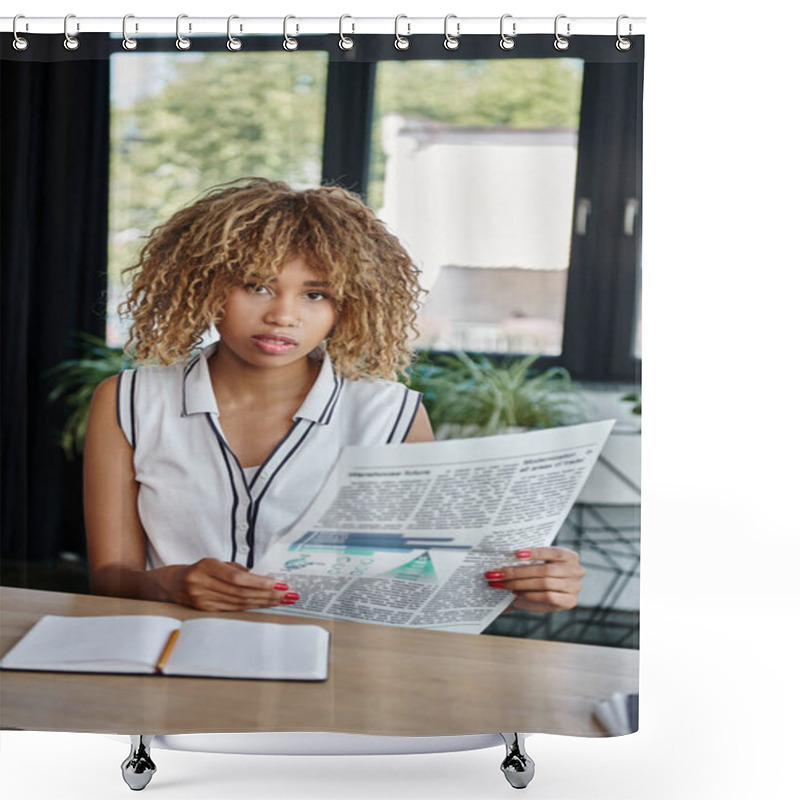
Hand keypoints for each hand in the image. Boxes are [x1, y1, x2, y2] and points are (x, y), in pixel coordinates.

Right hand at [152, 558, 298, 611]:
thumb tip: (262, 578)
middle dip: (267, 594)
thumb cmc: (196, 570)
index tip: (279, 584)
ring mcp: (201, 600)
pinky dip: (251, 607)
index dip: (260, 582)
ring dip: (263, 602)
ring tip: (282, 600)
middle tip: (288, 594)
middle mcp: (201, 585)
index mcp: (205, 568)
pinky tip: (264, 605)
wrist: (168, 585)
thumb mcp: (213, 563)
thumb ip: (235, 569)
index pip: (237, 578)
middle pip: (241, 593)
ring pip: (239, 604)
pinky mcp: (204, 611)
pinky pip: (232, 610)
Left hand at [485, 547, 584, 612]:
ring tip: (504, 584)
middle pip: (545, 570)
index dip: (535, 553)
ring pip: (544, 584)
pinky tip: (516, 594)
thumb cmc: (541, 573)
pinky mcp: (570, 601)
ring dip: (520, 584)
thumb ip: (528, 559)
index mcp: (569, 556)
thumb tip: (506, 555)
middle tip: (498, 574)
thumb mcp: (538, 562)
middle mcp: (576, 570)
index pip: (553, 552)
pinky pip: (548, 597)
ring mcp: (575, 587)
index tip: (516, 554)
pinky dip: (529, 595)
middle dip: (518, 572)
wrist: (548, 593)